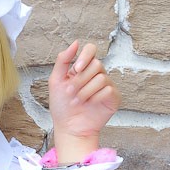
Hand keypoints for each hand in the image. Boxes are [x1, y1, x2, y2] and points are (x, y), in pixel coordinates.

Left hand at [48, 41, 119, 162]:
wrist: (68, 127)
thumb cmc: (61, 106)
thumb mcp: (55, 81)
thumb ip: (62, 60)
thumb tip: (75, 43)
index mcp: (83, 68)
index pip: (91, 49)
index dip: (85, 56)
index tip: (76, 69)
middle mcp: (96, 74)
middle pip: (96, 65)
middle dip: (80, 80)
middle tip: (71, 93)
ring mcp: (106, 85)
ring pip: (101, 78)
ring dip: (85, 91)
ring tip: (77, 101)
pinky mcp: (113, 97)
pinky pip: (108, 90)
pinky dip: (95, 98)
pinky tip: (89, 105)